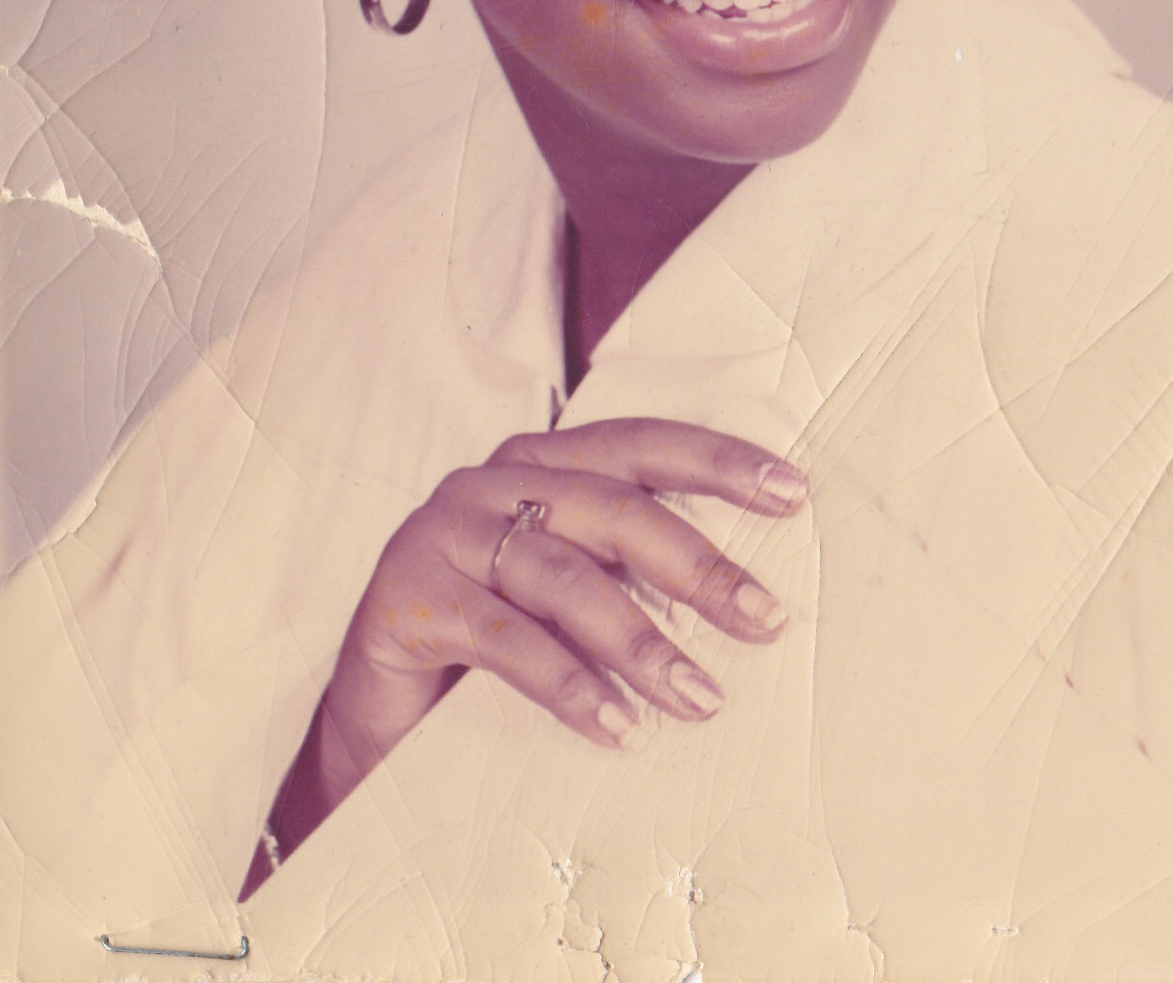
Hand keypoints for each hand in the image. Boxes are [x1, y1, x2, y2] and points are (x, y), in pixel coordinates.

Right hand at [251, 419, 806, 885]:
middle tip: (764, 619)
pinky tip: (615, 727)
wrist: (379, 713)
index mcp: (541, 460)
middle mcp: (492, 481)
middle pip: (612, 508)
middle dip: (696, 564)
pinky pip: (503, 637)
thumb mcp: (569, 593)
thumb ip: (628, 570)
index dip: (718, 462)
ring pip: (562, 575)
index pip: (642, 445)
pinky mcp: (409, 597)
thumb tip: (749, 598)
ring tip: (699, 697)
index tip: (793, 495)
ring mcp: (445, 532)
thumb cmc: (493, 643)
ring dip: (640, 640)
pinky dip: (566, 682)